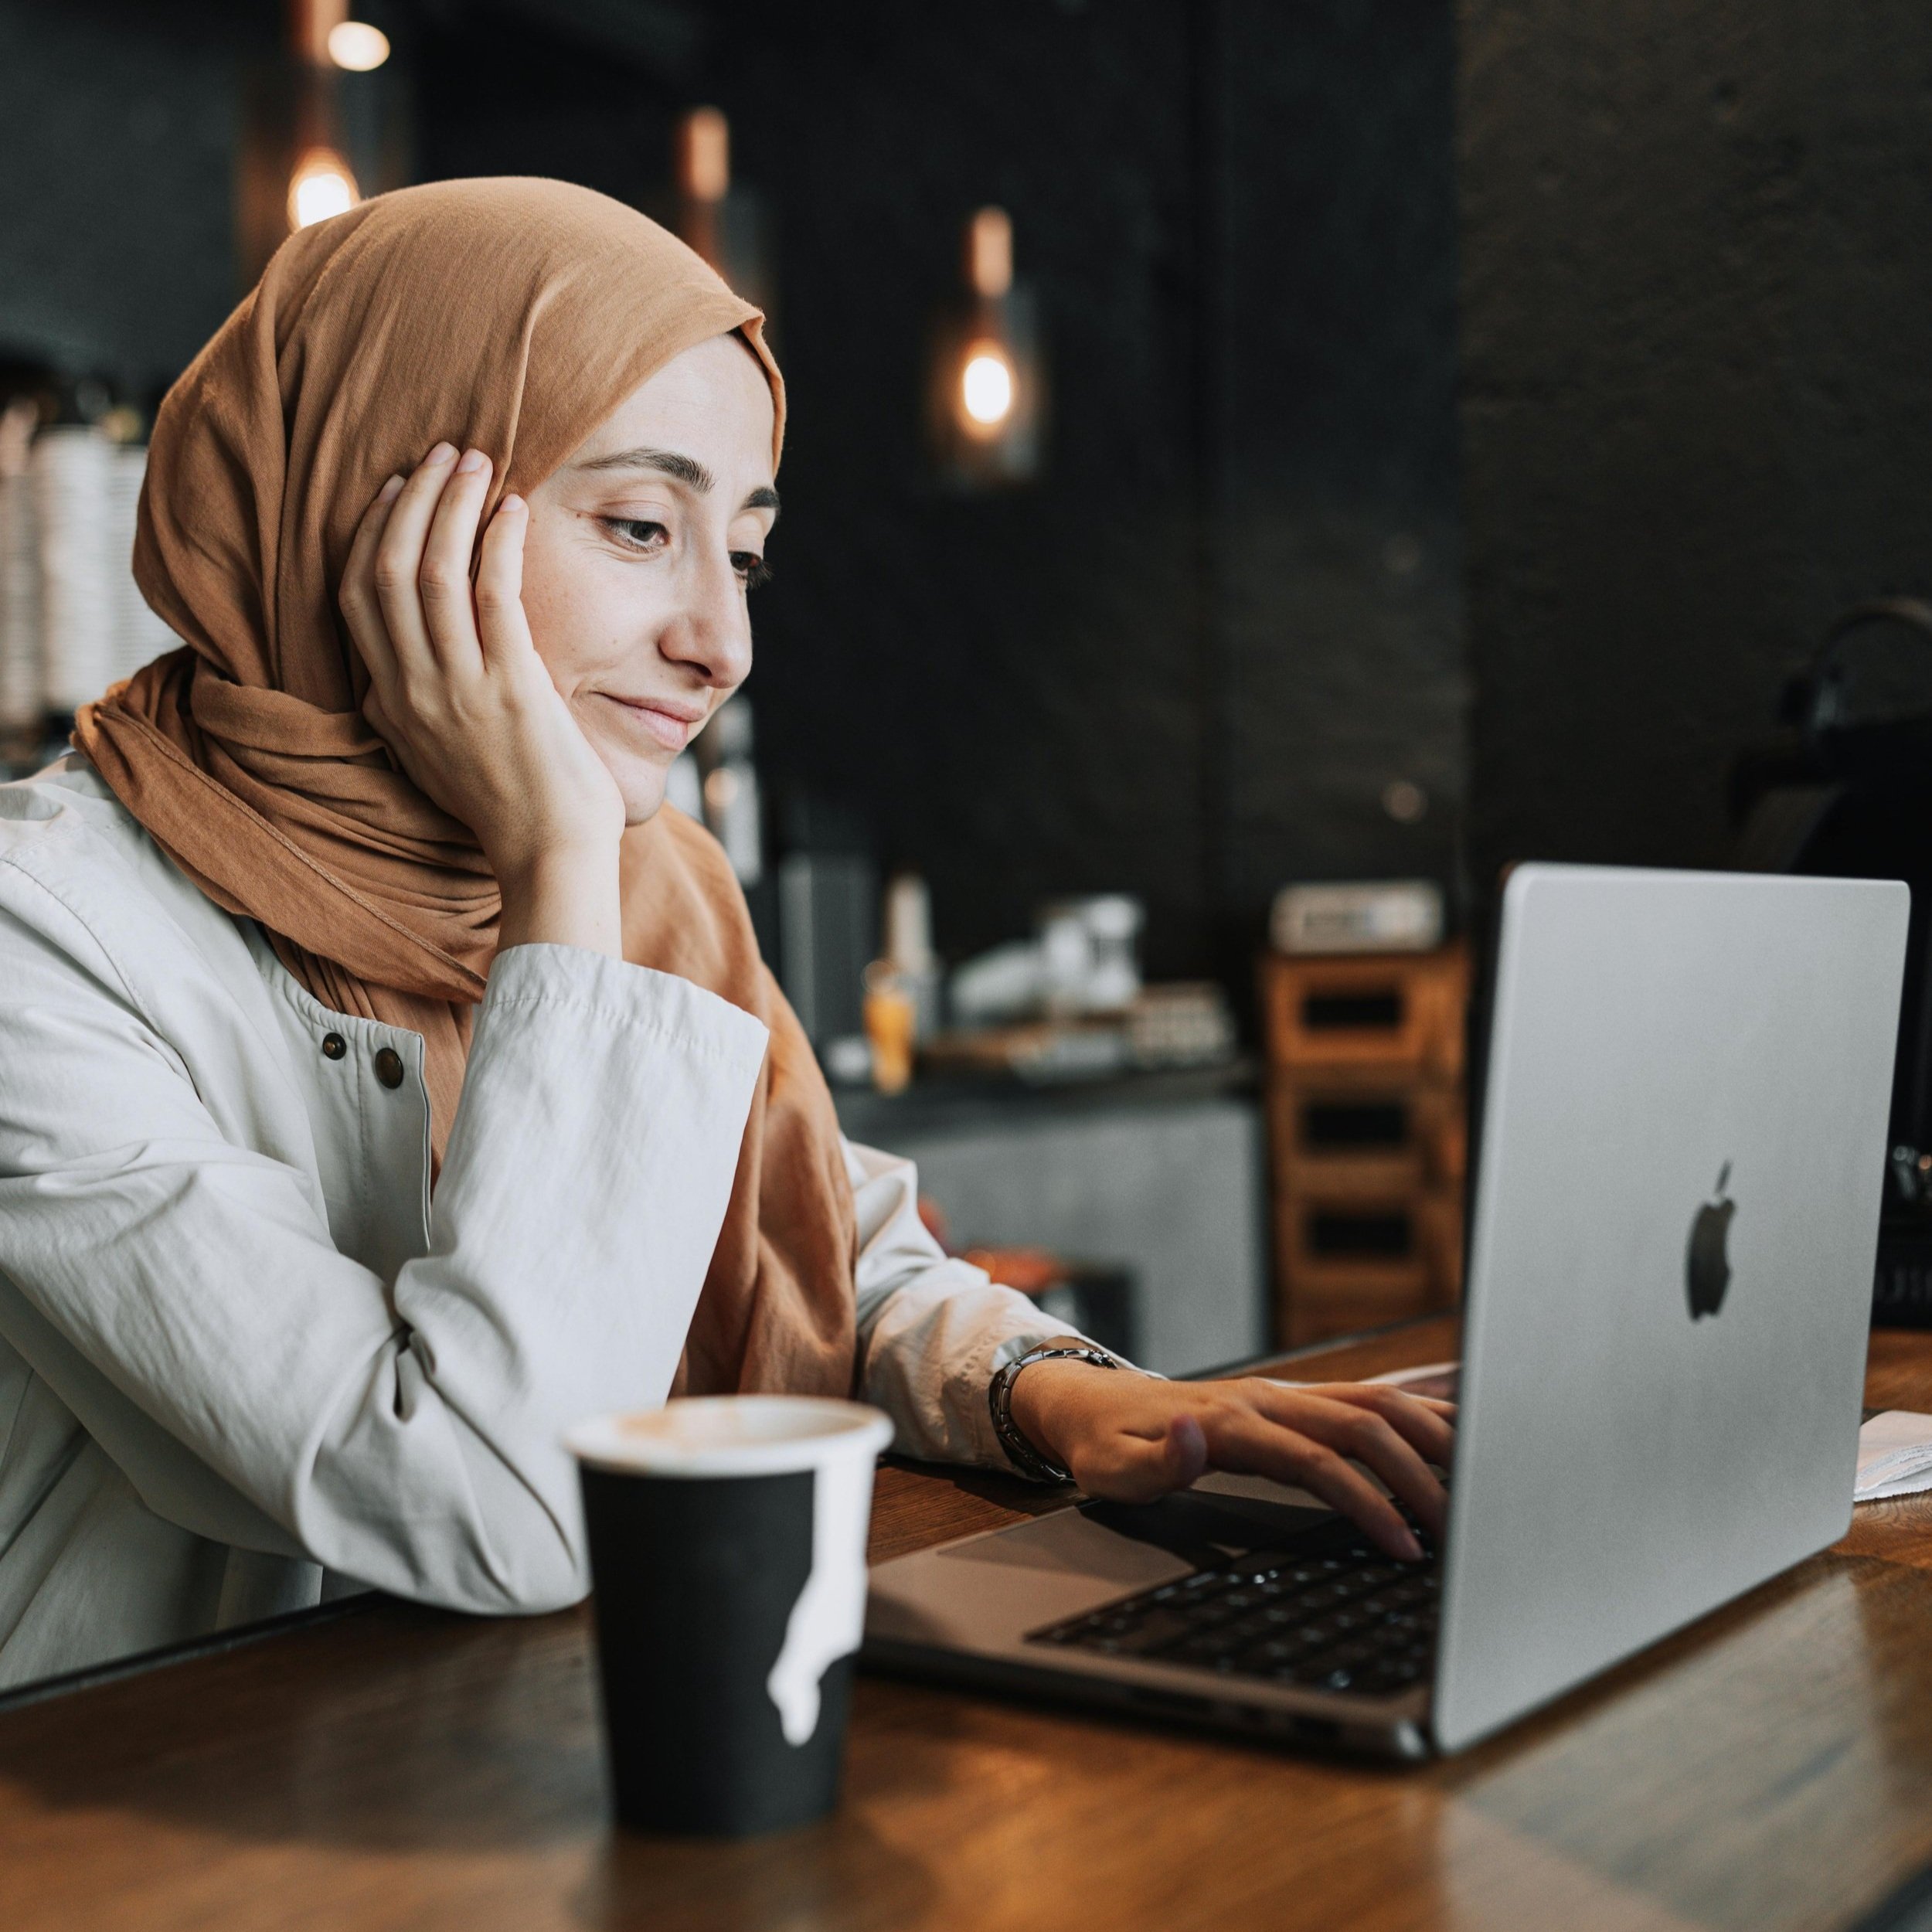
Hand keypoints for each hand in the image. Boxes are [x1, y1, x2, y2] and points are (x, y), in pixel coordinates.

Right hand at [339, 444, 625, 955]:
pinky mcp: (509, 690)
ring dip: (452, 505)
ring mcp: (457, 690)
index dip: (370, 532)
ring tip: (476, 461)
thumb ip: (428, 701)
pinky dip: (497, 542)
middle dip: (411, 500)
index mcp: (389, 705)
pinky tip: (512, 509)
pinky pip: (491, 594)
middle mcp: (411, 692)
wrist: (550, 858)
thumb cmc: (516, 806)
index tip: (396, 488)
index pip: (355, 597)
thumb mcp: (444, 751)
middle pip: (384, 570)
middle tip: (442, 455)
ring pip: (429, 570)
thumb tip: (430, 655)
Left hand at [1007, 1364, 1453, 1561]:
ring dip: (1433, 1433)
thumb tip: (1193, 1439)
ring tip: (1487, 1475)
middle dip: (1420, 1475)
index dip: (1367, 1503)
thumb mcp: (1110, 1468)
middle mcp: (1270, 1398)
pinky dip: (1418, 1403)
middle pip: (1366, 1425)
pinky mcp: (1295, 1396)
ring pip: (1377, 1400)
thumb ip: (1154, 1463)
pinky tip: (1462, 1418)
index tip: (1405, 1548)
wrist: (1094, 1402)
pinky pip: (1368, 1392)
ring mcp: (1287, 1392)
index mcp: (1234, 1421)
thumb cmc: (1107, 1445)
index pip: (1319, 1462)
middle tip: (1462, 1530)